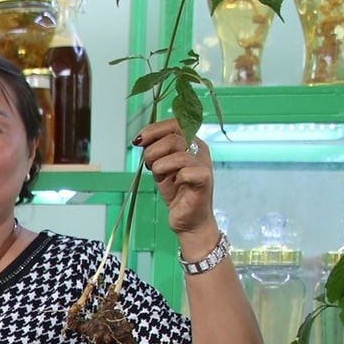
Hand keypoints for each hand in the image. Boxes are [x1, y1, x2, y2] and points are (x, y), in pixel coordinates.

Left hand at [135, 119, 219, 254]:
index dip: (153, 130)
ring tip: (161, 177)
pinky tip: (175, 185)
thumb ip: (155, 151)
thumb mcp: (161, 167)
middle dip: (152, 152)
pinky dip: (173, 179)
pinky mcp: (204, 179)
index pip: (174, 124)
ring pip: (176, 154)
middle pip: (172, 138)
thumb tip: (141, 139)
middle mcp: (199, 150)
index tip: (138, 141)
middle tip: (149, 167)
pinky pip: (184, 172)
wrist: (188, 220)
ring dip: (160, 166)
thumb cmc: (176, 192)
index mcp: (191, 142)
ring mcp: (204, 164)